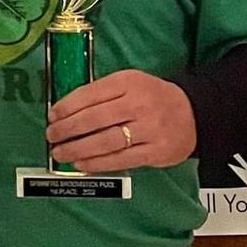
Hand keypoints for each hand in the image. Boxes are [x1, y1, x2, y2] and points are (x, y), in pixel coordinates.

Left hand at [46, 70, 194, 171]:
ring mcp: (149, 129)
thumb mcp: (130, 83)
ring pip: (105, 141)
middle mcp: (139, 104)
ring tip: (60, 153)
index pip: (91, 94)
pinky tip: (82, 164)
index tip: (52, 116)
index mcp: (129, 82)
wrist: (195, 113)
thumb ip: (102, 93)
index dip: (67, 106)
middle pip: (95, 118)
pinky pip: (120, 159)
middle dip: (68, 129)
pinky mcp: (155, 152)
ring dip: (78, 149)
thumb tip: (66, 111)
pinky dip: (97, 163)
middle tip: (51, 136)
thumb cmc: (152, 97)